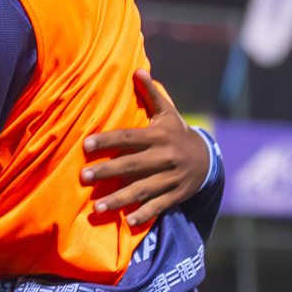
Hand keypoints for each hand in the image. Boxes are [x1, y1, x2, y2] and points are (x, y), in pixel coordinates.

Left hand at [81, 69, 208, 226]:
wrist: (207, 159)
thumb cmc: (176, 133)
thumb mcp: (167, 113)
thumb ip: (150, 94)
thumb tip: (136, 70)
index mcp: (160, 136)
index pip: (129, 138)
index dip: (107, 140)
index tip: (85, 144)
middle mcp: (166, 157)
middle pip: (132, 165)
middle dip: (107, 171)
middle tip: (83, 177)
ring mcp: (171, 178)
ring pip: (142, 189)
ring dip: (119, 199)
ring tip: (96, 207)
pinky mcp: (176, 195)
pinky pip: (159, 206)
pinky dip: (144, 214)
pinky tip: (127, 221)